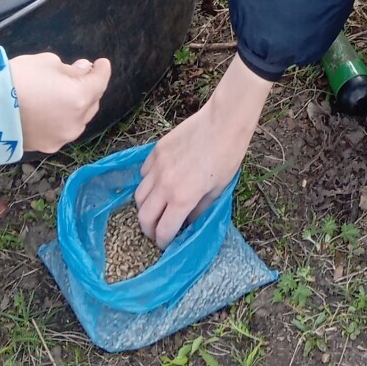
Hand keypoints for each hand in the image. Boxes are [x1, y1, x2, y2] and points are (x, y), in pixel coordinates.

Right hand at [11, 52, 111, 151]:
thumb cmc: (19, 79)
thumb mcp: (48, 63)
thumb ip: (71, 69)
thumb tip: (83, 71)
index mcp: (80, 98)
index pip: (100, 81)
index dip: (102, 70)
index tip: (101, 63)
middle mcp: (76, 122)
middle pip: (92, 103)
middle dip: (89, 88)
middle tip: (80, 75)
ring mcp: (62, 137)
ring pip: (78, 120)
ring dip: (77, 106)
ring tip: (64, 94)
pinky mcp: (47, 147)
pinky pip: (62, 130)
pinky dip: (62, 119)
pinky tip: (52, 111)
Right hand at [135, 54, 271, 247]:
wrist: (223, 122)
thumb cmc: (227, 157)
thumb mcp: (218, 190)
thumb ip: (199, 210)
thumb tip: (187, 222)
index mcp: (182, 198)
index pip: (163, 230)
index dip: (163, 242)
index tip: (166, 243)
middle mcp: (164, 185)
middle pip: (144, 217)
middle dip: (149, 229)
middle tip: (158, 231)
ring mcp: (157, 167)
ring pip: (139, 196)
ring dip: (146, 207)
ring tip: (157, 208)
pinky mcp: (155, 151)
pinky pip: (143, 174)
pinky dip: (147, 183)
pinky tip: (159, 183)